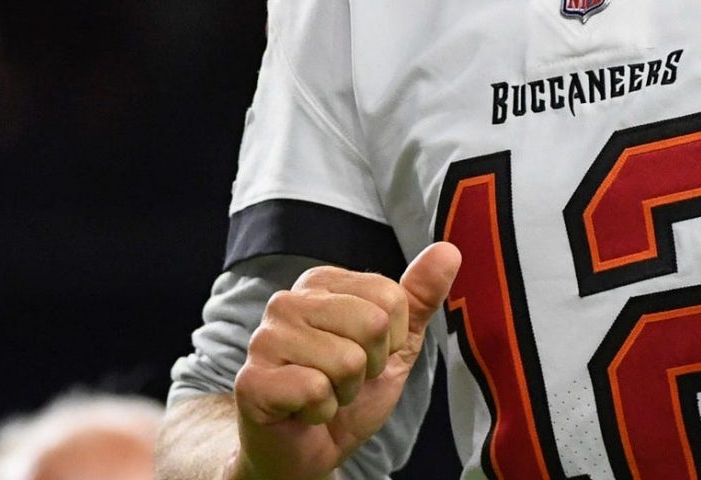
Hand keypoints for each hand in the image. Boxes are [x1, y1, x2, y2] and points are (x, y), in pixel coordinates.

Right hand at [232, 242, 461, 479]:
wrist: (310, 450)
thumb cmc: (347, 393)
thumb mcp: (395, 345)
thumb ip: (418, 298)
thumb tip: (448, 250)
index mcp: (321, 283)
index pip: (391, 297)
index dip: (391, 341)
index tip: (366, 357)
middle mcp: (287, 302)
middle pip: (372, 323)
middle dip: (370, 367)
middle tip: (344, 380)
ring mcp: (264, 339)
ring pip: (347, 360)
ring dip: (345, 392)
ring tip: (324, 394)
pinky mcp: (252, 380)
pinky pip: (315, 390)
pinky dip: (322, 411)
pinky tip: (303, 411)